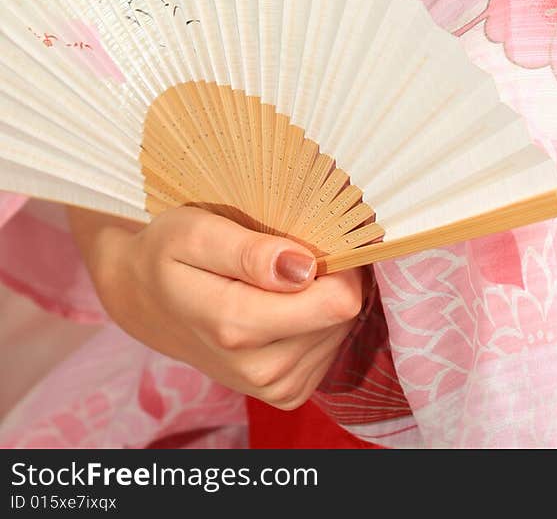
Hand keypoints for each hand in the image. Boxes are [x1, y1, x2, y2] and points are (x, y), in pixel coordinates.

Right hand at [66, 203, 364, 409]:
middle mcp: (259, 368)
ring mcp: (273, 386)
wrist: (144, 300)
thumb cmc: (168, 253)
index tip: (314, 237)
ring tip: (279, 277)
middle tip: (288, 252)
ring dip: (321, 297)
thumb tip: (302, 266)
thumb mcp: (195, 233)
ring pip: (341, 329)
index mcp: (237, 326)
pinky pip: (330, 347)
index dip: (338, 262)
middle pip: (344, 314)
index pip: (337, 302)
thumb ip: (248, 252)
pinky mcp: (286, 391)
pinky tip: (285, 302)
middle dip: (328, 276)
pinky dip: (317, 320)